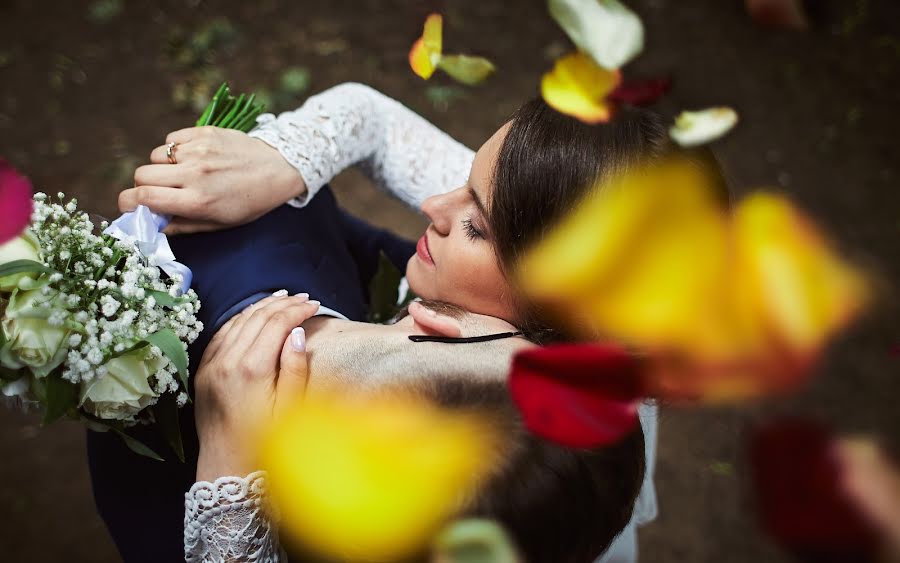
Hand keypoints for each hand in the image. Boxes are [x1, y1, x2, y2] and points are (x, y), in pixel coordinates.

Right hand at [119, 126, 306, 233]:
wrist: (279, 169)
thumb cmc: (249, 202)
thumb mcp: (220, 223)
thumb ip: (183, 225)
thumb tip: (152, 225)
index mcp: (197, 201)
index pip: (143, 197)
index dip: (128, 203)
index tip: (129, 206)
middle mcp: (195, 174)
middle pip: (142, 175)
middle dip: (145, 186)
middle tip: (160, 191)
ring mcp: (198, 150)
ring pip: (155, 156)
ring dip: (162, 167)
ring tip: (183, 173)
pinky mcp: (204, 132)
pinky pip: (172, 139)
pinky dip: (176, 150)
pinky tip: (193, 158)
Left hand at [194, 293, 318, 480]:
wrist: (226, 467)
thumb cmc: (264, 443)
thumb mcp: (290, 408)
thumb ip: (295, 368)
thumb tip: (297, 333)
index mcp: (251, 370)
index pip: (276, 324)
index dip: (297, 311)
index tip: (314, 305)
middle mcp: (227, 362)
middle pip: (256, 318)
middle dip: (282, 304)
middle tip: (303, 298)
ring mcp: (211, 365)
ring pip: (237, 322)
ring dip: (260, 308)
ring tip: (281, 299)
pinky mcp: (202, 372)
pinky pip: (220, 335)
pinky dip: (239, 321)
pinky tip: (252, 317)